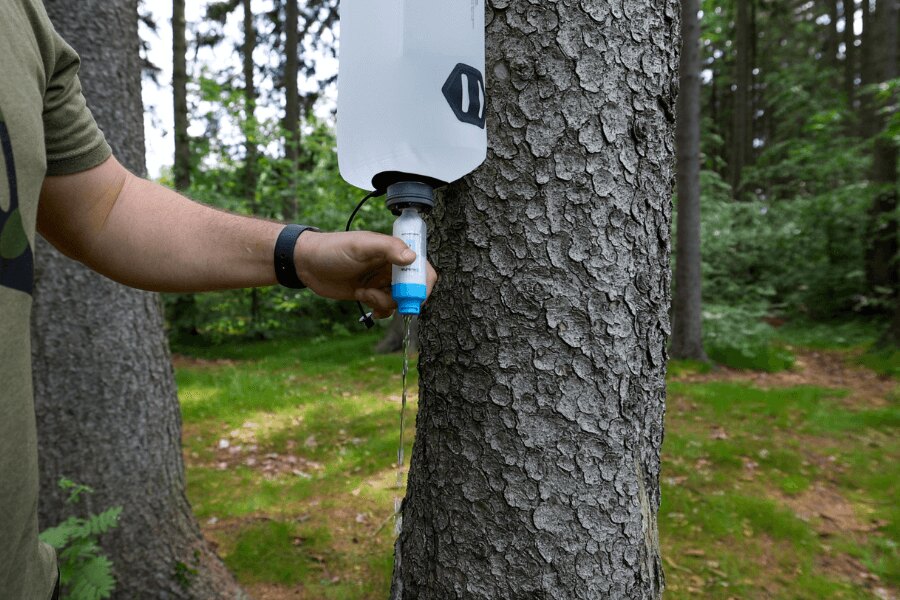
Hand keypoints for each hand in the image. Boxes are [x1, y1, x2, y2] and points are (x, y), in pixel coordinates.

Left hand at [294, 230, 437, 318]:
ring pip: (398, 300)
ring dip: (384, 302)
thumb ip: (387, 248)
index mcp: (393, 251)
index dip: (422, 282)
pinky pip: (386, 308)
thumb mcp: (360, 246)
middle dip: (403, 298)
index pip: (421, 266)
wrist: (307, 263)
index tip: (413, 295)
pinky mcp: (371, 294)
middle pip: (413, 287)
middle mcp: (390, 266)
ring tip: (364, 293)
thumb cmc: (332, 249)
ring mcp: (381, 281)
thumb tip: (412, 258)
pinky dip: (379, 310)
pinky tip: (364, 300)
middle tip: (389, 300)